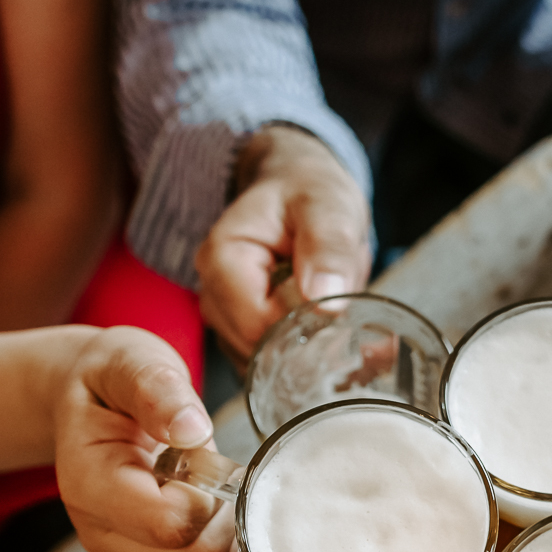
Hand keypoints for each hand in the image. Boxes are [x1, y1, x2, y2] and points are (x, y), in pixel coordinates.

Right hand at [54, 326, 245, 551]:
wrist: (87, 398)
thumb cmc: (109, 379)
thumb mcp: (131, 363)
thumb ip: (159, 392)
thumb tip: (191, 428)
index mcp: (90, 483)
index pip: (168, 523)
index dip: (208, 496)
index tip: (210, 460)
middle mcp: (101, 530)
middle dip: (225, 518)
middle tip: (221, 473)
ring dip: (230, 539)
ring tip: (220, 490)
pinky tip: (228, 519)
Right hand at [195, 125, 370, 360]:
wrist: (300, 190)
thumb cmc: (309, 193)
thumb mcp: (329, 207)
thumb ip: (329, 246)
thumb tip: (324, 296)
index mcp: (222, 257)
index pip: (255, 325)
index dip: (299, 327)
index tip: (335, 309)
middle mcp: (212, 292)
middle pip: (253, 349)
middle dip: (300, 340)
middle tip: (338, 309)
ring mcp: (224, 315)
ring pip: (260, 361)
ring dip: (300, 348)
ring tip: (326, 309)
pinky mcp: (240, 330)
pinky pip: (266, 362)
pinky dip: (295, 353)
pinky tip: (317, 325)